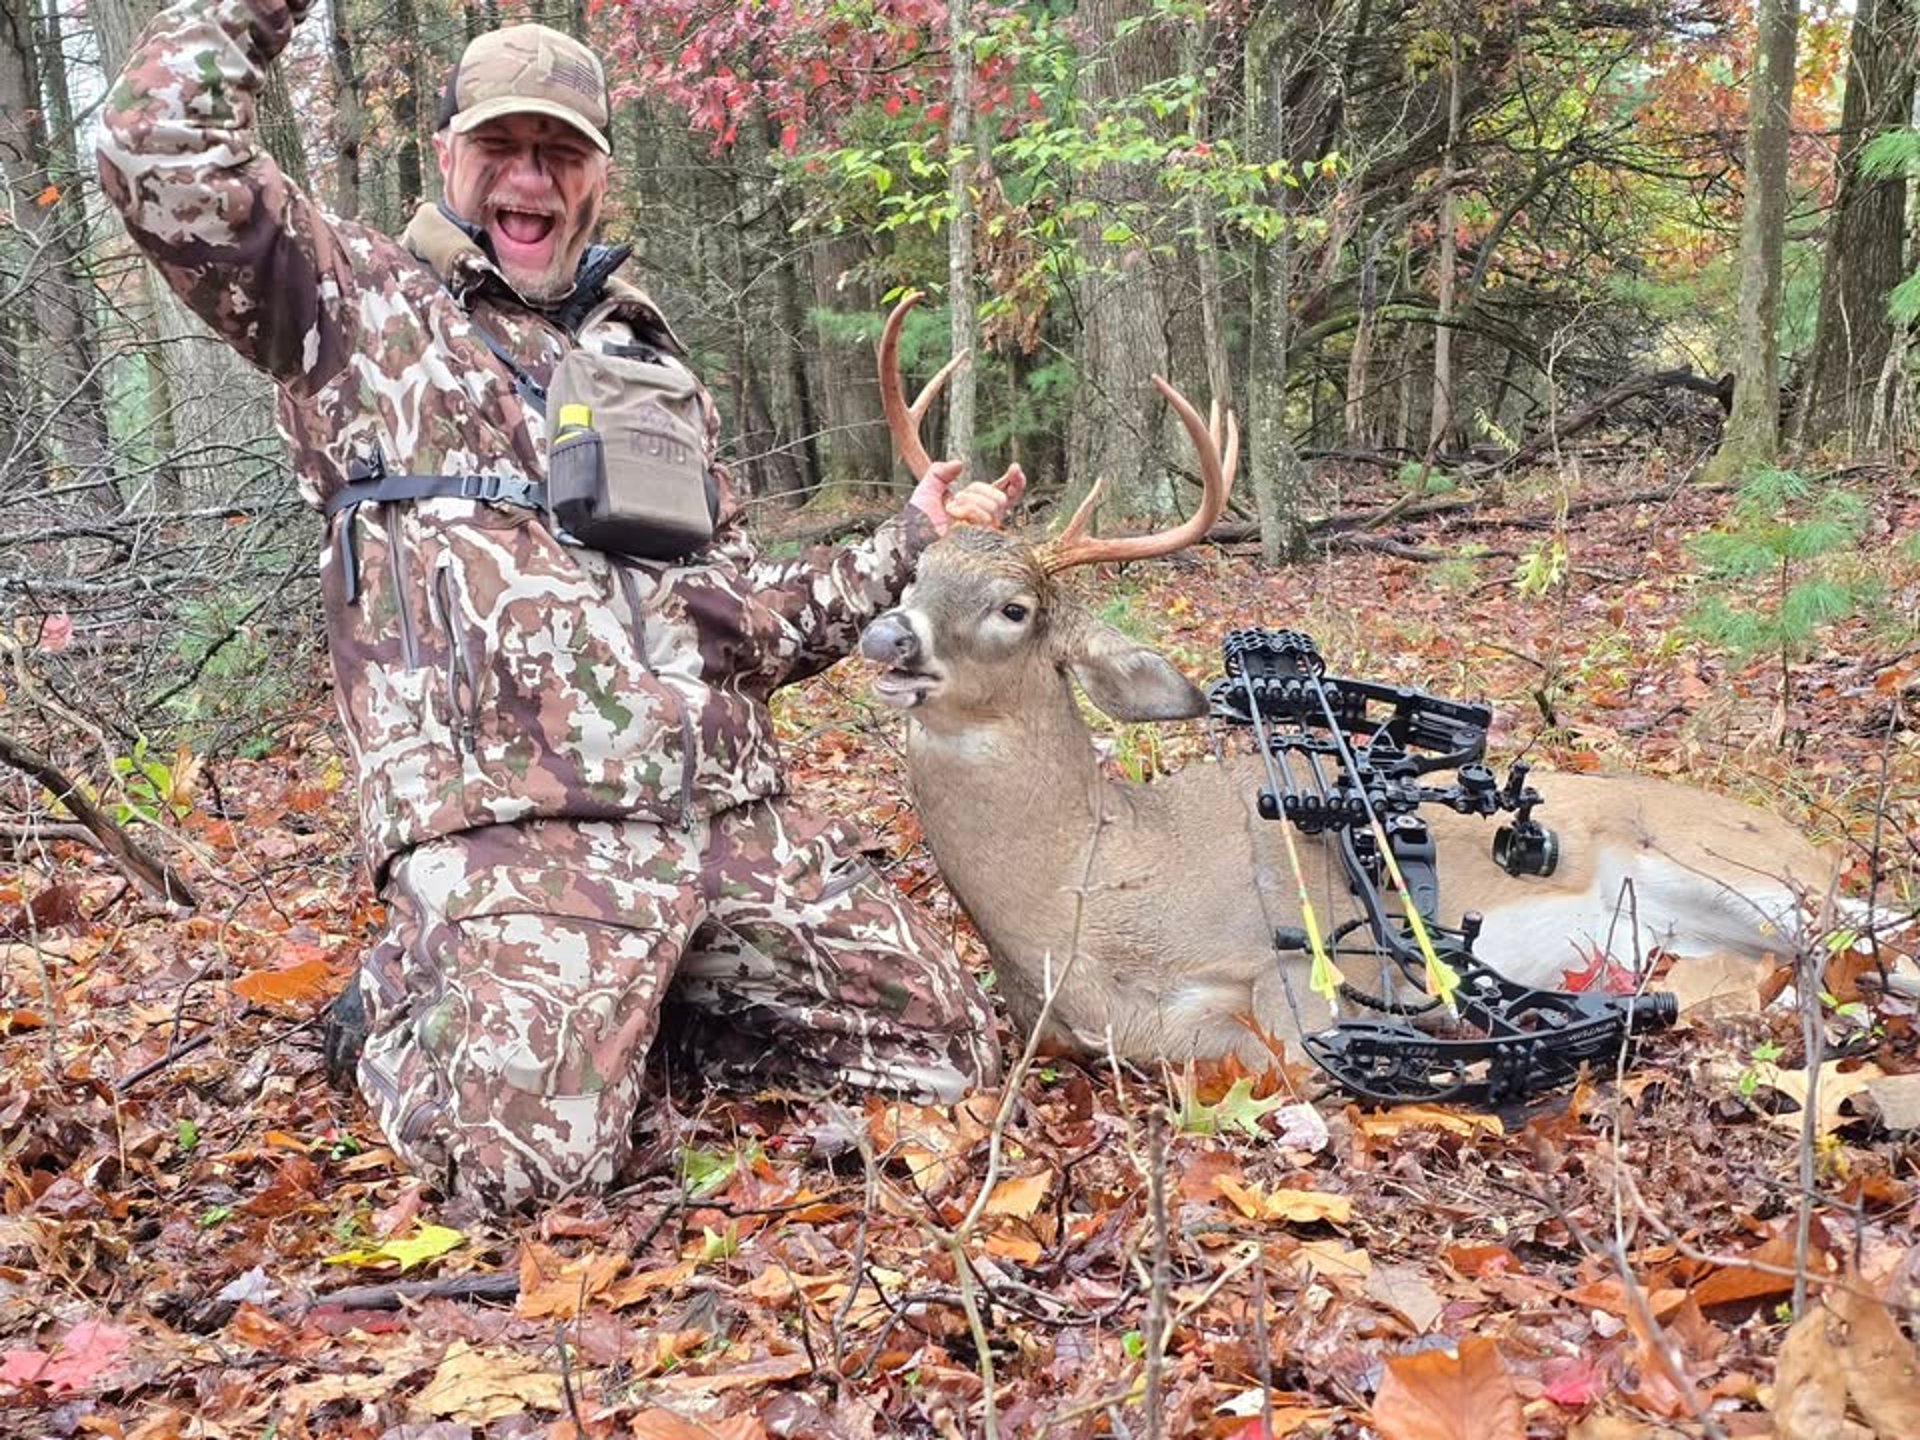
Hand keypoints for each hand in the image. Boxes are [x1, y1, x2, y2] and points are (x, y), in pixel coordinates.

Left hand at [909, 461, 1027, 535]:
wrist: (912, 538)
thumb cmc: (918, 520)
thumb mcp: (927, 487)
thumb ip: (940, 472)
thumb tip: (959, 464)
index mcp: (977, 508)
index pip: (1007, 495)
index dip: (1016, 481)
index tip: (1014, 467)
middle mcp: (984, 521)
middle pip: (1000, 498)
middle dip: (978, 490)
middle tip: (957, 498)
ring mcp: (983, 533)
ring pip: (993, 506)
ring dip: (969, 501)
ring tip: (952, 510)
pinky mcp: (981, 540)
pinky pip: (984, 516)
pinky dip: (968, 510)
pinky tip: (955, 516)